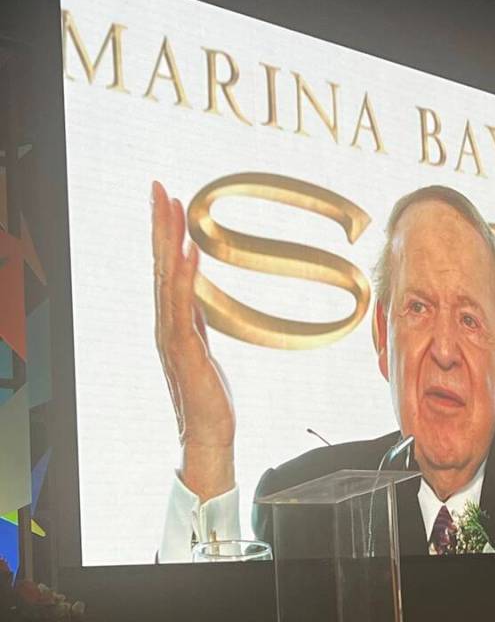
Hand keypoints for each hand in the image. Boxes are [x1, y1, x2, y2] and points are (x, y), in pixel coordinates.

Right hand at [152, 181, 235, 499]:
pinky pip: (183, 307)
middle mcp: (165, 324)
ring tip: (173, 206)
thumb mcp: (202, 348)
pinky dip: (186, 276)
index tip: (166, 200)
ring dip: (170, 241)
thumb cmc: (207, 395)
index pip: (164, 269)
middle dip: (159, 225)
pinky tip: (190, 251)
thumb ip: (193, 320)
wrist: (208, 434)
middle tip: (159, 187)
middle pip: (159, 265)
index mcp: (171, 321)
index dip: (164, 234)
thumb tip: (193, 296)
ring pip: (167, 279)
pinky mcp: (185, 351)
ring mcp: (172, 336)